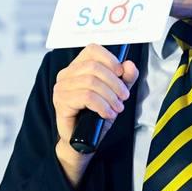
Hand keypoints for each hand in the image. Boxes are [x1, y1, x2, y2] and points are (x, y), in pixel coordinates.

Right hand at [52, 44, 138, 185]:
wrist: (83, 140)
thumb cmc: (95, 115)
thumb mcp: (115, 94)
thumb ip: (125, 79)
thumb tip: (130, 65)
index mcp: (77, 67)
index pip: (92, 49)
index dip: (110, 59)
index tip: (121, 73)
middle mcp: (66, 75)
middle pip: (94, 67)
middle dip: (114, 82)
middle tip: (124, 97)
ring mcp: (61, 88)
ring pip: (91, 82)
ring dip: (110, 96)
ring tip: (117, 108)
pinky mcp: (61, 102)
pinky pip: (86, 97)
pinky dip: (102, 105)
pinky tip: (107, 113)